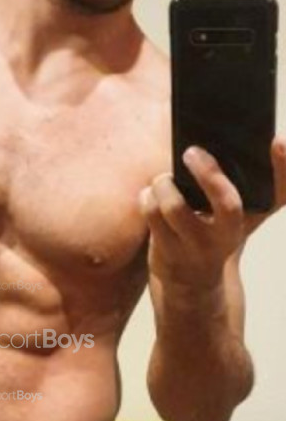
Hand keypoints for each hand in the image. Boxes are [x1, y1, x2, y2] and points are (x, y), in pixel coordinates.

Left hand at [139, 138, 285, 289]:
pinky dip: (148, 197)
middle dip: (209, 173)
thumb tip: (230, 136)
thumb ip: (244, 180)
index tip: (278, 140)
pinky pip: (152, 214)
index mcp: (252, 215)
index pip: (279, 192)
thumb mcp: (241, 213)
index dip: (284, 165)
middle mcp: (230, 234)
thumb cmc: (217, 232)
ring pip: (174, 206)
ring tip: (164, 181)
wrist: (194, 283)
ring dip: (164, 184)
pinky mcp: (169, 254)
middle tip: (191, 152)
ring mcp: (199, 247)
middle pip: (228, 203)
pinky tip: (151, 196)